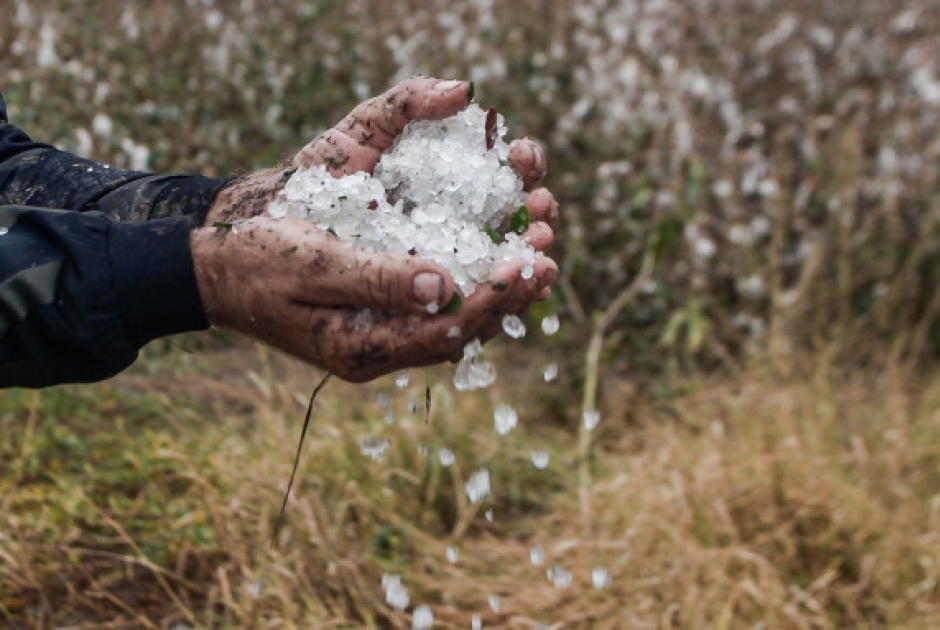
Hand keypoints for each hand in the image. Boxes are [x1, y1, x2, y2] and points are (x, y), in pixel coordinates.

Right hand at [198, 76, 560, 379]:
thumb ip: (378, 279)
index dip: (497, 298)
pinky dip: (471, 276)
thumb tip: (447, 287)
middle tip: (549, 254)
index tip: (534, 264)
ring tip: (534, 243)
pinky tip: (492, 250)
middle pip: (464, 329)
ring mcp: (380, 332)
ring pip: (457, 317)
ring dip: (498, 284)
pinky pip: (438, 303)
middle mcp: (380, 347)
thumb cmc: (254, 261)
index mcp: (364, 348)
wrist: (212, 266)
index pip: (449, 330)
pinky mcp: (378, 310)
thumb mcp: (313, 265)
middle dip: (511, 293)